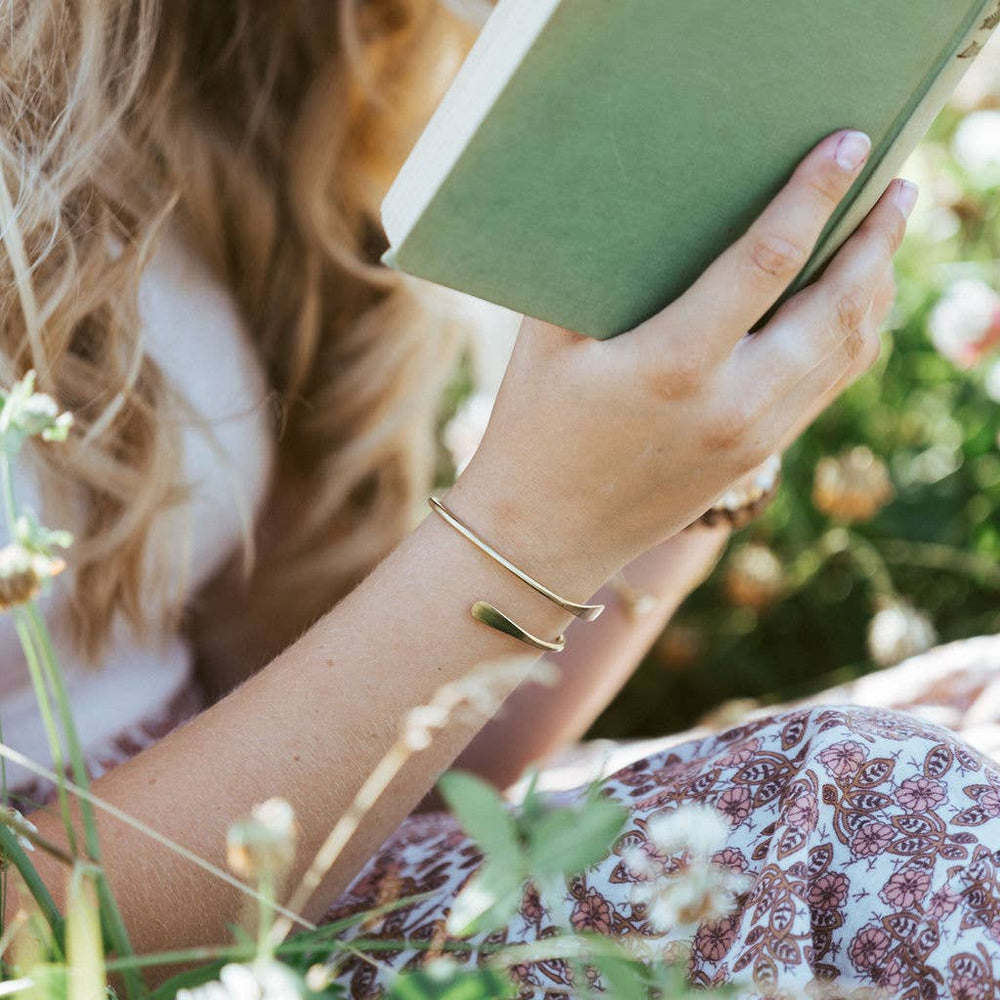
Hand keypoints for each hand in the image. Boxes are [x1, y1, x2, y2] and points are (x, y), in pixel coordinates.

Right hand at [449, 130, 911, 590]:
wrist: (545, 537)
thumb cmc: (533, 431)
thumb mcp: (548, 344)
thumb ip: (596, 272)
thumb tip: (642, 204)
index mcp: (675, 364)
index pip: (769, 260)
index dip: (816, 195)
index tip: (850, 144)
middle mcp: (734, 403)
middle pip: (837, 305)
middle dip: (877, 238)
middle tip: (899, 184)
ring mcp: (755, 436)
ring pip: (847, 350)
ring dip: (877, 286)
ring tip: (887, 236)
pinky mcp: (757, 455)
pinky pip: (829, 386)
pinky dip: (855, 337)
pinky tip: (854, 306)